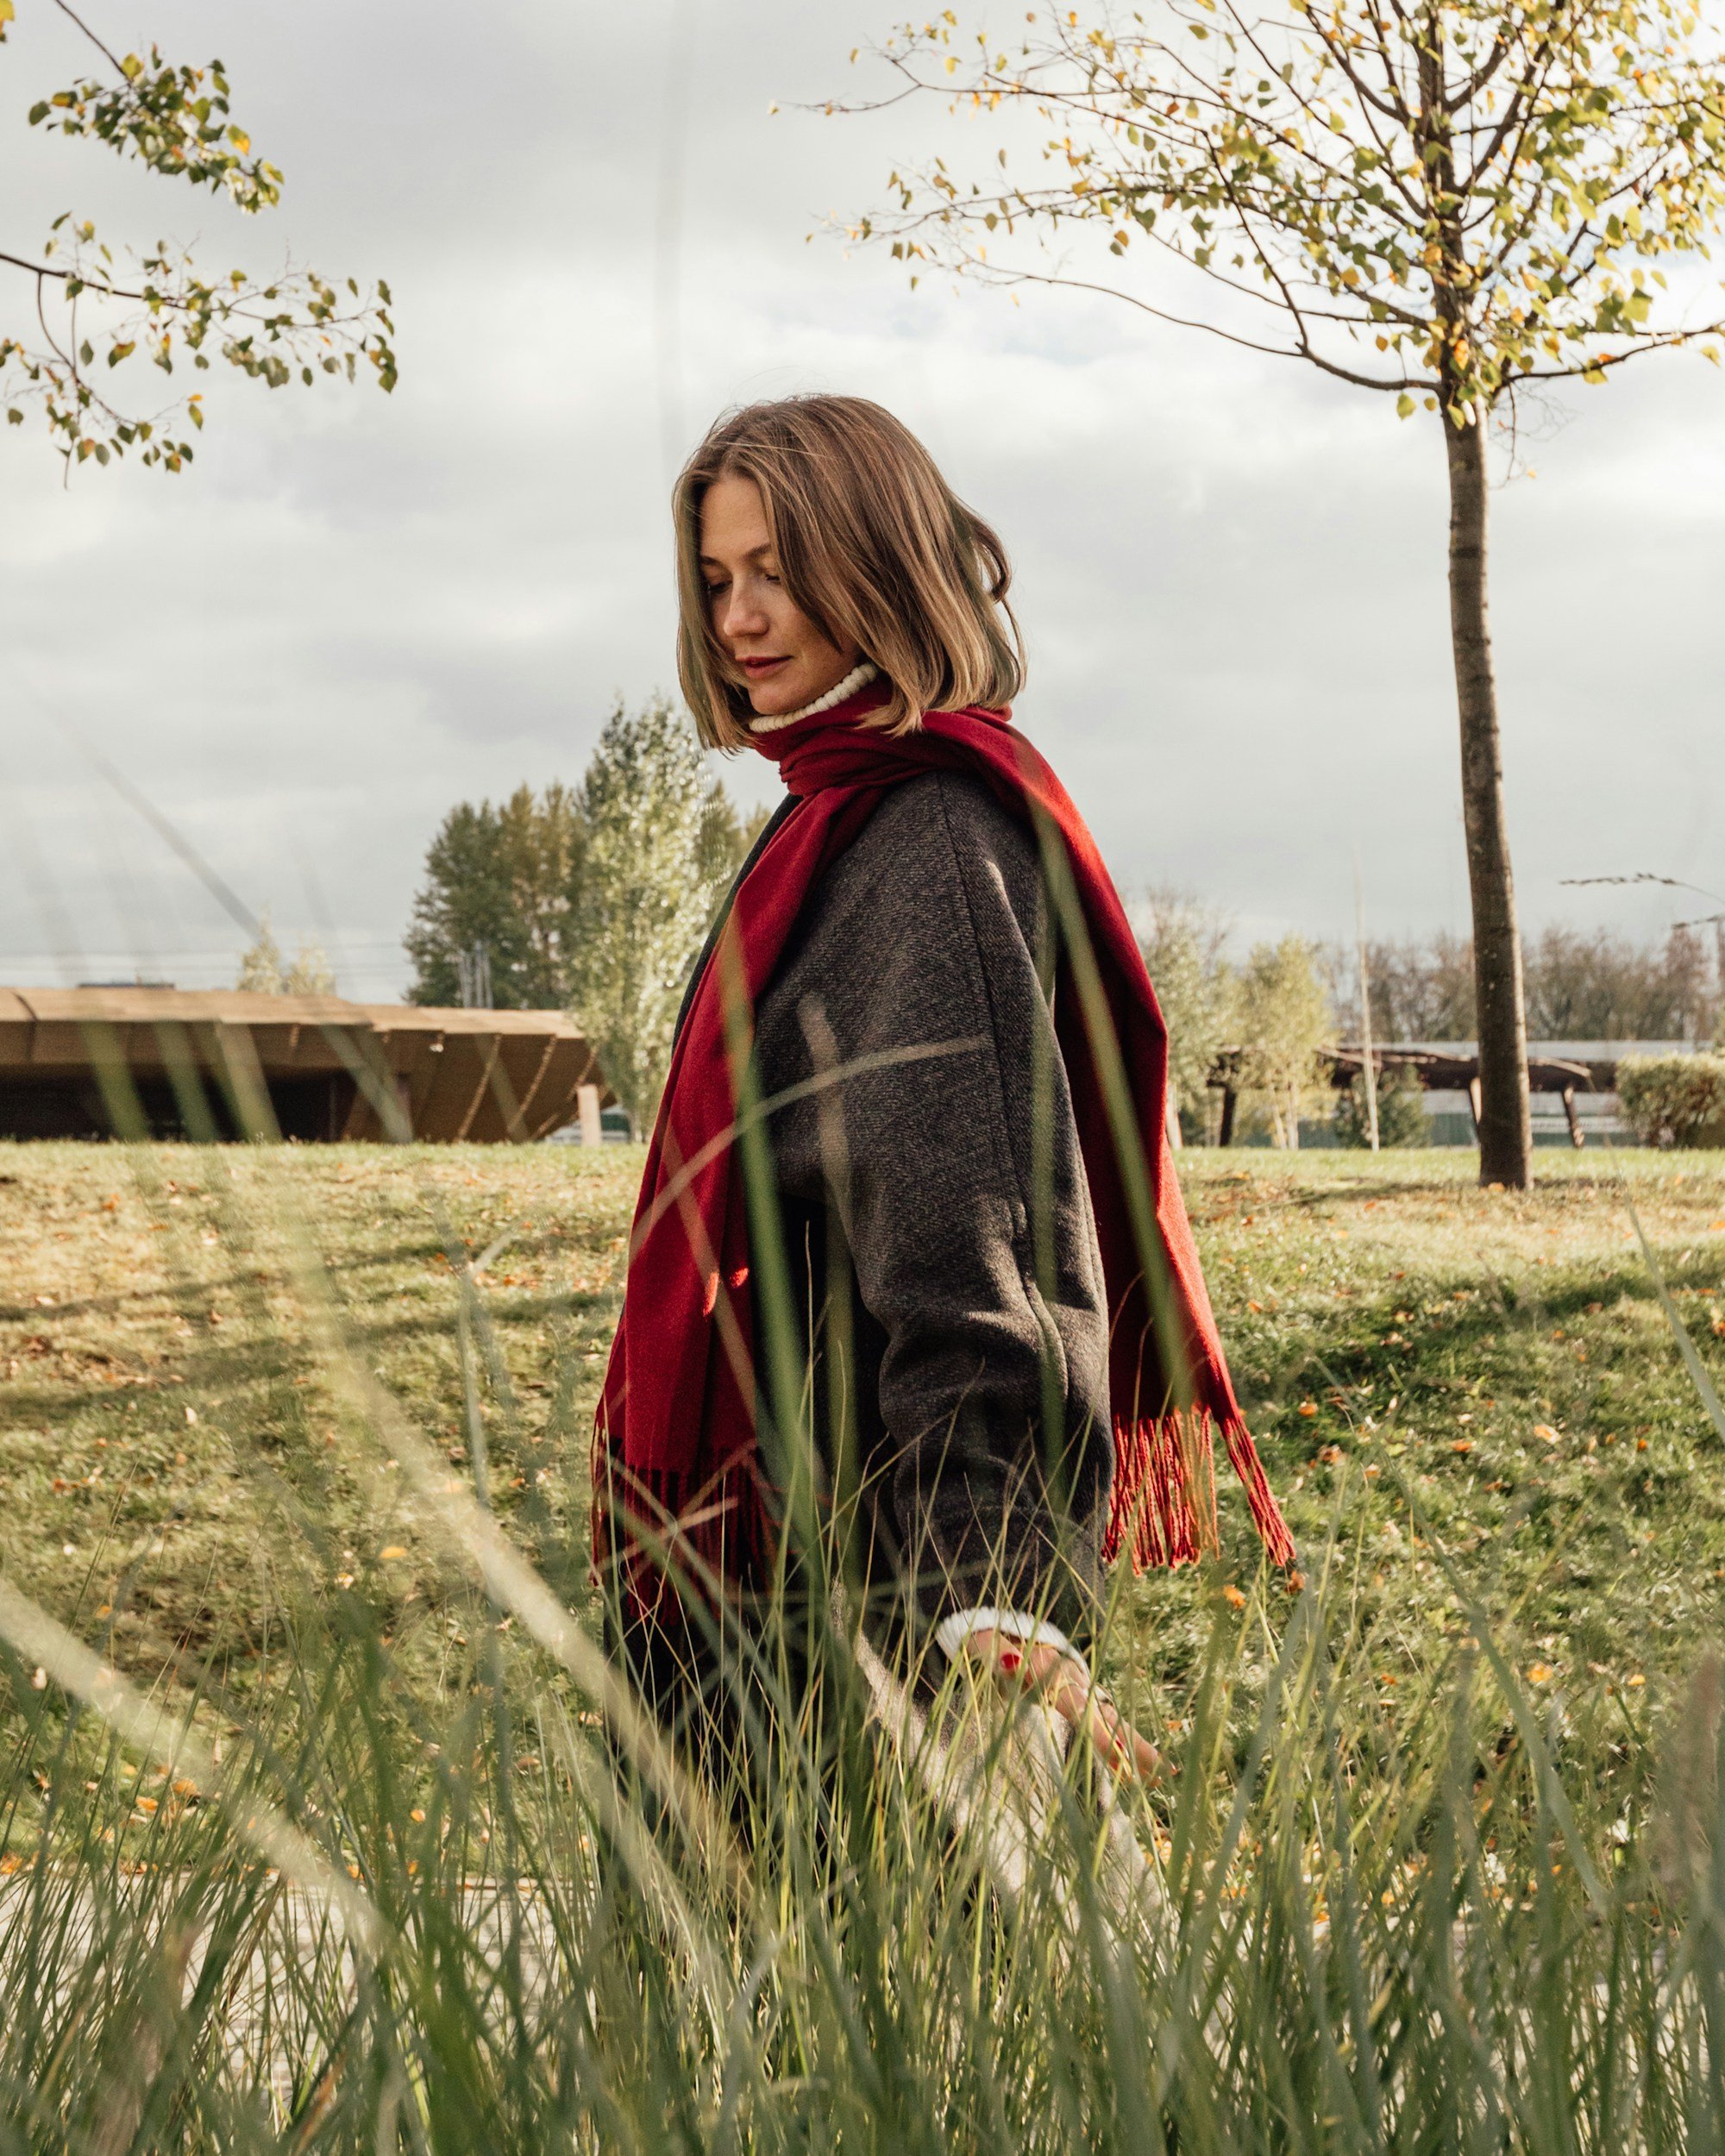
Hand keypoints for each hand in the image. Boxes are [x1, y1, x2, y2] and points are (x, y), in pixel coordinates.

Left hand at [960, 1629, 1164, 1785]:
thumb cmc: (993, 1643)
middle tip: (1163, 1771)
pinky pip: (1109, 1722)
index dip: (1099, 1733)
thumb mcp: (989, 1646)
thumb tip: (1010, 1660)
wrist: (1006, 1627)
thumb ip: (1000, 1654)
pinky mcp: (1082, 1698)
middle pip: (1108, 1717)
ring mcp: (1082, 1689)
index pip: (1080, 1707)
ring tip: (1165, 1774)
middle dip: (1134, 1744)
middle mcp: (1075, 1682)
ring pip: (1114, 1720)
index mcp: (1053, 1672)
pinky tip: (1148, 1770)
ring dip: (1138, 1748)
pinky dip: (1129, 1744)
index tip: (1120, 1756)